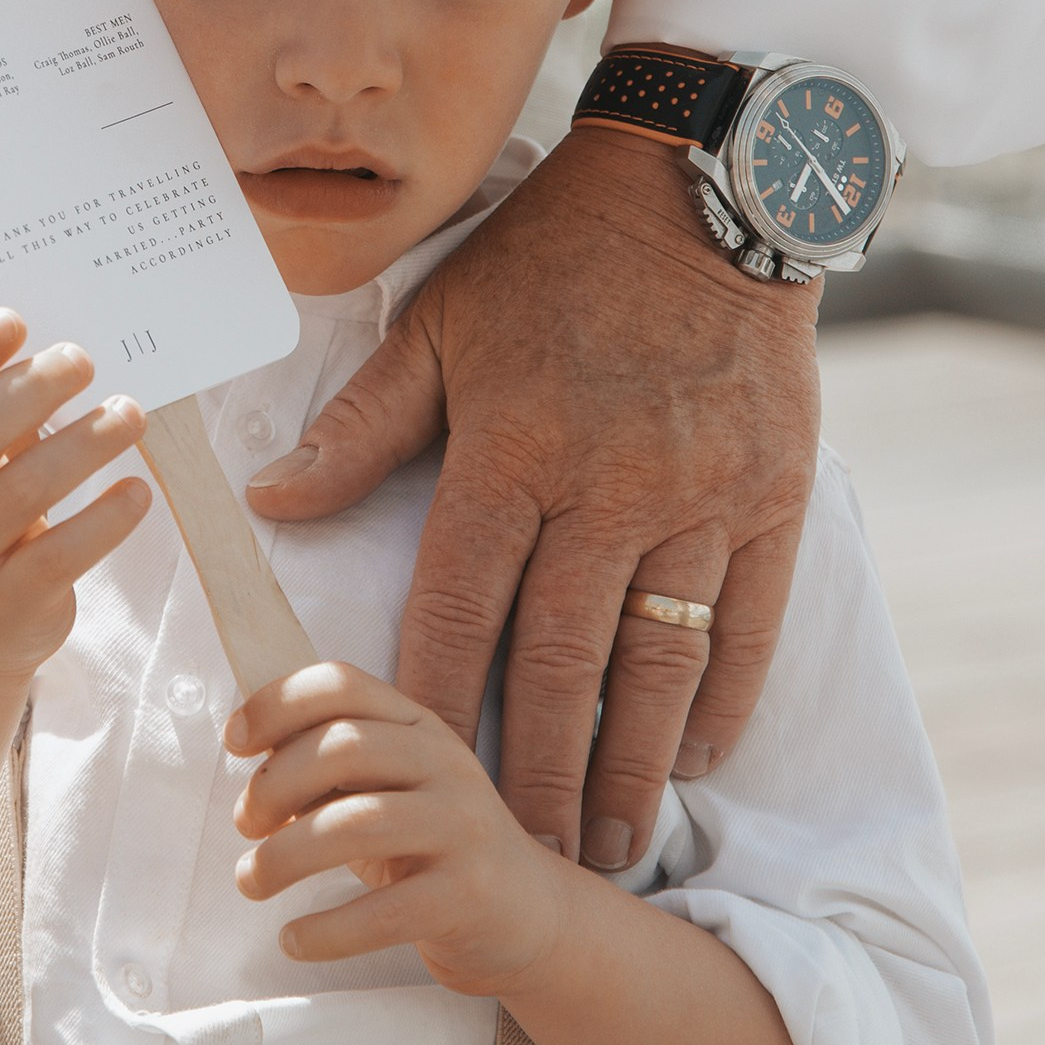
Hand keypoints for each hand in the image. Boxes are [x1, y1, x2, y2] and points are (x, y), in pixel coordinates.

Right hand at [0, 312, 150, 683]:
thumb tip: (69, 345)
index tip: (13, 321)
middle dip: (32, 390)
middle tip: (83, 360)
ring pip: (24, 491)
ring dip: (84, 445)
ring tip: (130, 415)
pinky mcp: (11, 599)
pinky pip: (59, 555)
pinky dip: (103, 520)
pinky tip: (138, 492)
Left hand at [229, 660, 566, 996]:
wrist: (529, 916)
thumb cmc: (431, 851)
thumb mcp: (384, 794)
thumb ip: (328, 776)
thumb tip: (253, 784)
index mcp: (417, 726)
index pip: (342, 684)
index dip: (277, 703)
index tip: (235, 742)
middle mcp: (445, 764)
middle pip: (342, 747)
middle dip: (273, 785)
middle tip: (244, 825)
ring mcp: (462, 828)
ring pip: (355, 824)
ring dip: (284, 856)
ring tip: (251, 881)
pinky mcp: (468, 896)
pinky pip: (384, 911)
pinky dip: (325, 929)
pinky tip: (294, 939)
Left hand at [248, 117, 819, 871]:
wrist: (704, 188)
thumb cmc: (551, 258)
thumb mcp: (439, 323)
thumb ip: (362, 426)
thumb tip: (271, 498)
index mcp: (512, 449)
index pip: (459, 602)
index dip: (430, 698)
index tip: (411, 777)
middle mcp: (608, 488)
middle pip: (561, 662)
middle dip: (536, 773)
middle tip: (521, 857)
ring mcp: (699, 499)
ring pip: (658, 663)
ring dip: (630, 764)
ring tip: (608, 841)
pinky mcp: (773, 496)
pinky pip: (748, 622)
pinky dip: (720, 698)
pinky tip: (695, 758)